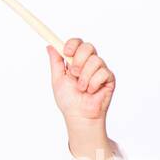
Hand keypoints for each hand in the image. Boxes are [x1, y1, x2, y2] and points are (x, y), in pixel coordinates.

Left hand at [48, 37, 115, 159]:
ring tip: (81, 89)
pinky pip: (102, 73)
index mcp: (76, 61)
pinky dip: (93, 84)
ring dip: (84, 77)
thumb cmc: (69, 101)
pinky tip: (91, 91)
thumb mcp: (58, 79)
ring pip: (95, 60)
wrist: (79, 116)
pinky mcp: (109, 78)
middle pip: (88, 47)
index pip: (78, 43)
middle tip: (74, 74)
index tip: (66, 51)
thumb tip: (50, 46)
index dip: (73, 44)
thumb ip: (56, 62)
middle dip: (79, 60)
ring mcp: (100, 70)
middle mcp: (89, 63)